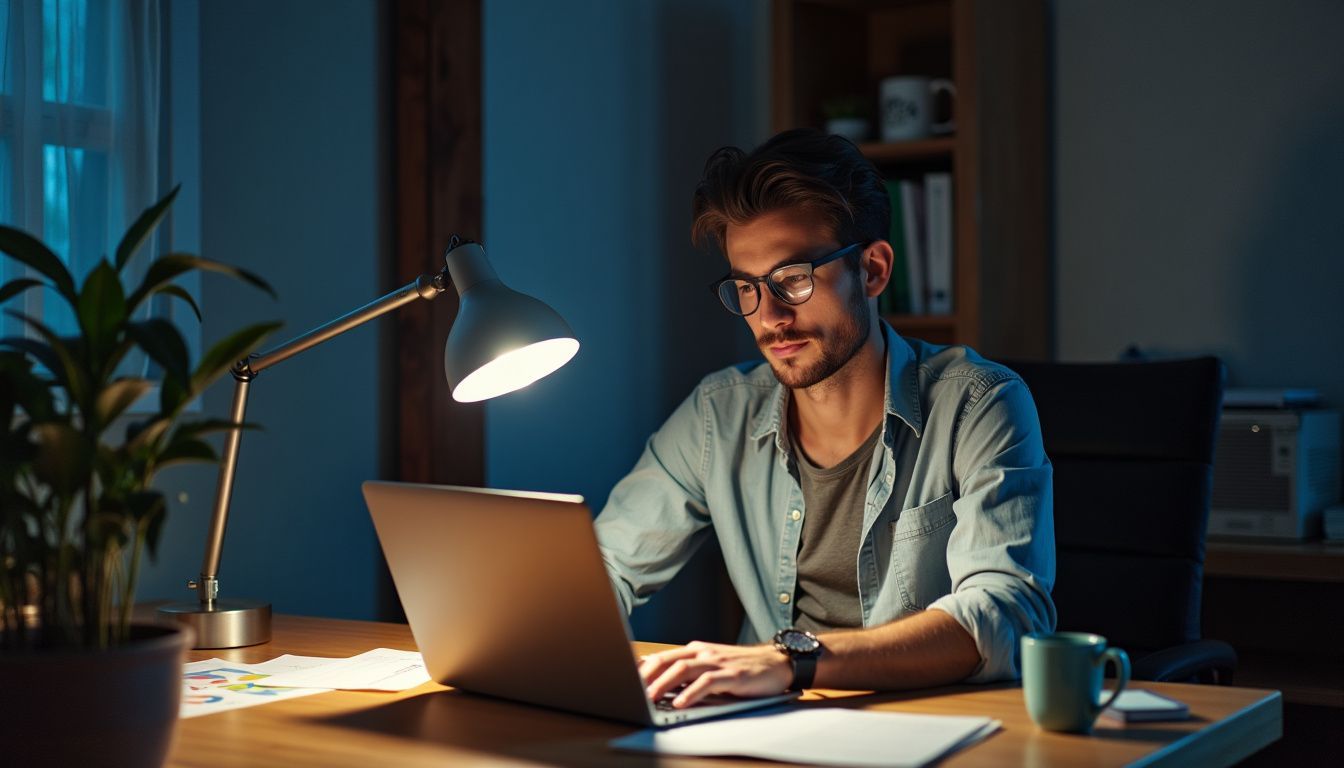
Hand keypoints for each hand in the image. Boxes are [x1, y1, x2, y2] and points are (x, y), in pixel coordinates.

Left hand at [639, 640, 792, 708]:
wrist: (776, 663)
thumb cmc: (742, 668)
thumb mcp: (712, 667)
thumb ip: (690, 673)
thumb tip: (662, 685)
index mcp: (696, 651)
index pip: (662, 657)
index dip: (642, 668)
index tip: (624, 679)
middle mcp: (703, 653)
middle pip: (667, 661)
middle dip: (646, 676)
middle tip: (631, 691)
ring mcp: (717, 662)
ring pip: (683, 669)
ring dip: (664, 684)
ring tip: (649, 698)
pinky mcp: (731, 674)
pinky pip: (706, 682)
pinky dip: (691, 693)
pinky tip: (680, 703)